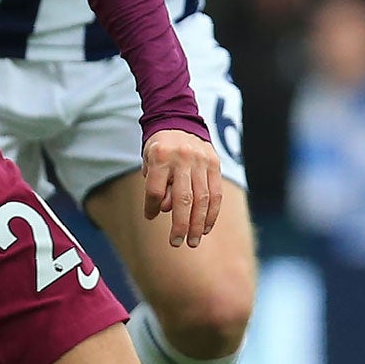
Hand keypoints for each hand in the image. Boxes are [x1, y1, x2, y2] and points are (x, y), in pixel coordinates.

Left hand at [142, 129, 222, 248]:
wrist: (179, 120)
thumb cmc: (160, 148)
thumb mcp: (149, 161)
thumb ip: (157, 185)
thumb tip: (167, 210)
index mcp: (161, 156)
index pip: (156, 190)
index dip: (152, 207)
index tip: (150, 216)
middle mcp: (183, 158)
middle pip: (182, 199)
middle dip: (180, 225)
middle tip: (176, 242)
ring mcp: (201, 161)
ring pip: (202, 199)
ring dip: (198, 224)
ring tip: (193, 241)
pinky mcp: (215, 164)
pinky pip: (216, 194)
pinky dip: (211, 213)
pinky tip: (206, 228)